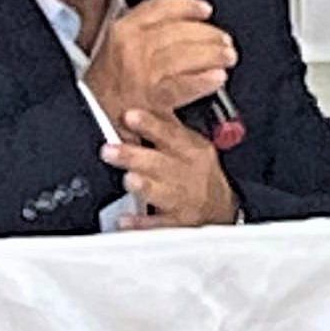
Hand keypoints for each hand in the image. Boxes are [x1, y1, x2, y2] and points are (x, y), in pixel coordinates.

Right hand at [84, 0, 236, 133]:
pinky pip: (183, 85)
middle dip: (208, 34)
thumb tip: (181, 21)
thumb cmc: (107, 88)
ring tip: (226, 57)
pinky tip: (217, 78)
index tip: (204, 10)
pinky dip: (203, 80)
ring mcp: (140, 73)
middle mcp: (131, 48)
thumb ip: (144, 30)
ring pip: (184, 54)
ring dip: (211, 55)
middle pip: (178, 31)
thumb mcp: (116, 48)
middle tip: (224, 42)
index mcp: (123, 30)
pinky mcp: (150, 99)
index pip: (161, 7)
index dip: (188, 6)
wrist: (93, 120)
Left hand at [100, 108, 238, 228]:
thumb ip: (165, 129)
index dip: (150, 124)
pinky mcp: (177, 224)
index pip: (169, 133)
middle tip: (108, 149)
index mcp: (191, 150)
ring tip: (128, 180)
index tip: (129, 115)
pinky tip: (124, 221)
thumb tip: (137, 104)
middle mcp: (187, 174)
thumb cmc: (198, 172)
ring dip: (144, 186)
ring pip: (162, 193)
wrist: (220, 209)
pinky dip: (141, 225)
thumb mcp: (191, 145)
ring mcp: (182, 200)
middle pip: (159, 163)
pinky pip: (158, 226)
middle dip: (134, 156)